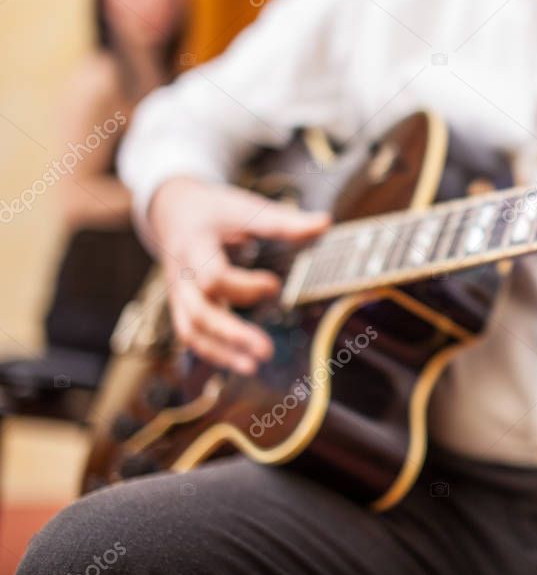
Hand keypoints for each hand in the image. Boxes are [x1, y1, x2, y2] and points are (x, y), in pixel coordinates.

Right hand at [148, 177, 329, 373]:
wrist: (173, 209)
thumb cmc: (214, 209)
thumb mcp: (245, 207)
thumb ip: (283, 221)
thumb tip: (325, 222)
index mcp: (195, 246)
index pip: (212, 276)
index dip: (245, 286)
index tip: (275, 285)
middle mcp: (181, 274)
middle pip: (198, 313)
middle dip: (232, 334)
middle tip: (267, 351)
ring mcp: (178, 293)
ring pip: (190, 330)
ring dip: (221, 352)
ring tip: (253, 367)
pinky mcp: (182, 305)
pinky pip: (191, 334)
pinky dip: (213, 351)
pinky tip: (239, 363)